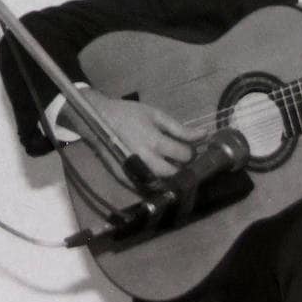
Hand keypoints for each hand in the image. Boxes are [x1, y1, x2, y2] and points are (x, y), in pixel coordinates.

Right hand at [63, 89, 208, 179]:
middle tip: (177, 157)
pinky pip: (146, 187)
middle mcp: (146, 160)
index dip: (190, 151)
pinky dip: (154, 182)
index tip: (186, 147)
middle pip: (176, 173)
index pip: (184, 155)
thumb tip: (204, 135)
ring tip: (167, 164)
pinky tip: (154, 171)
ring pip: (163, 183)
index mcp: (155, 141)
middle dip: (181, 167)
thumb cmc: (128, 114)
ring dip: (169, 176)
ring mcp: (135, 172)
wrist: (97, 119)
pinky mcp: (125, 179)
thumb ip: (180, 128)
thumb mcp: (155, 115)